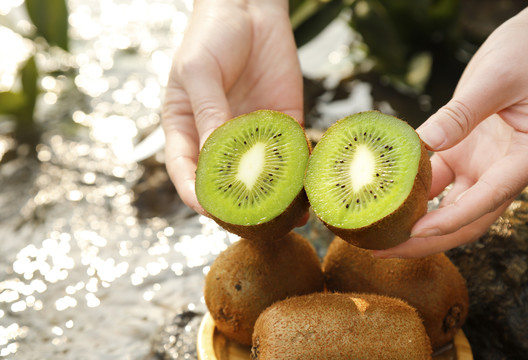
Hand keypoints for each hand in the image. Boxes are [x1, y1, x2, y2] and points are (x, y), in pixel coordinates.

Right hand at [162, 0, 302, 213]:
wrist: (250, 7)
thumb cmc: (212, 35)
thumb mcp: (201, 72)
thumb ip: (209, 112)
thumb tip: (218, 158)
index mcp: (187, 129)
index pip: (186, 172)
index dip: (195, 194)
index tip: (210, 211)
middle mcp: (219, 138)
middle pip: (226, 183)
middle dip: (238, 206)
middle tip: (255, 225)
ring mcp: (252, 134)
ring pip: (261, 176)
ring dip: (273, 198)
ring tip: (289, 218)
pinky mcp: (283, 124)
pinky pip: (291, 153)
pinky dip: (299, 173)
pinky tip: (310, 189)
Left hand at [374, 1, 527, 257]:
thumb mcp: (498, 79)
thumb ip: (464, 111)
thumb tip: (426, 142)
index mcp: (526, 157)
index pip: (487, 199)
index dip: (450, 220)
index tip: (415, 233)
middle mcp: (501, 168)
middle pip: (464, 218)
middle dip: (425, 240)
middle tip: (382, 250)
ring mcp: (481, 163)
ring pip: (446, 203)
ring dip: (412, 220)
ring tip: (374, 231)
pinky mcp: (461, 151)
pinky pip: (434, 178)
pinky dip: (410, 188)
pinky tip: (381, 195)